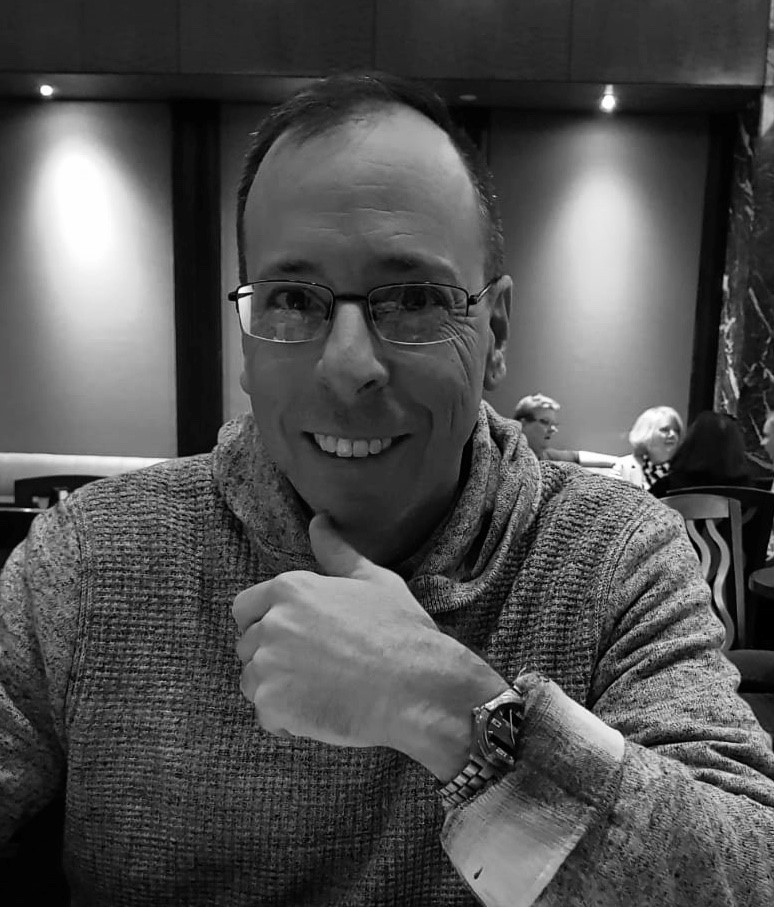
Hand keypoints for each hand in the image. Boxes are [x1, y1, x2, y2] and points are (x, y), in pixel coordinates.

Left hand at [233, 513, 442, 749]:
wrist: (416, 686)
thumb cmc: (400, 632)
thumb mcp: (374, 580)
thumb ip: (337, 552)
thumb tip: (319, 521)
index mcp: (291, 588)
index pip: (245, 607)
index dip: (265, 624)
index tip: (293, 639)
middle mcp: (273, 622)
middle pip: (248, 645)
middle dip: (273, 658)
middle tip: (315, 669)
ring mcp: (269, 664)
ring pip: (252, 681)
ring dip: (277, 690)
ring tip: (319, 692)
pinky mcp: (273, 703)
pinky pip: (266, 716)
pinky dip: (287, 721)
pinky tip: (320, 712)